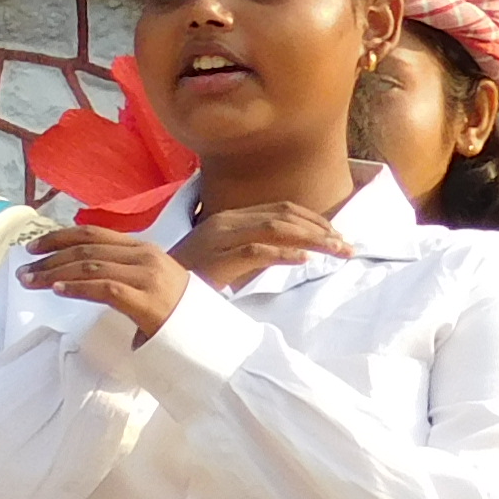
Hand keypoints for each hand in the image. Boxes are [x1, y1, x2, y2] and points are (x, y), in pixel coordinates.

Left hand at [18, 224, 196, 341]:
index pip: (93, 234)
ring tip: (31, 281)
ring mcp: (147, 277)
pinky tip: (57, 291)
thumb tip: (81, 271)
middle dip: (50, 257)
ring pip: (90, 267)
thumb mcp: (150, 280)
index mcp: (143, 248)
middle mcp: (145, 257)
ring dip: (54, 274)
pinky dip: (77, 287)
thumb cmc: (175, 310)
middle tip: (23, 269)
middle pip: (86, 249)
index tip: (34, 246)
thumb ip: (122, 270)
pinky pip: (104, 288)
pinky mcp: (147, 300)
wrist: (208, 332)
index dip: (59, 237)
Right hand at [173, 199, 348, 289]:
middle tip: (348, 247)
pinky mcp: (216, 260)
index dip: (315, 219)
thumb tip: (291, 250)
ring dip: (313, 239)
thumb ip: (252, 248)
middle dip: (322, 229)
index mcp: (230, 218)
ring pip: (277, 228)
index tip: (338, 235)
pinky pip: (257, 251)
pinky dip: (285, 254)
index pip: (282, 209)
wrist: (150, 289)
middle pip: (285, 215)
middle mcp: (226, 222)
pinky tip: (305, 261)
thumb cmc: (189, 278)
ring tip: (337, 252)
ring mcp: (220, 239)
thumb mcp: (224, 256)